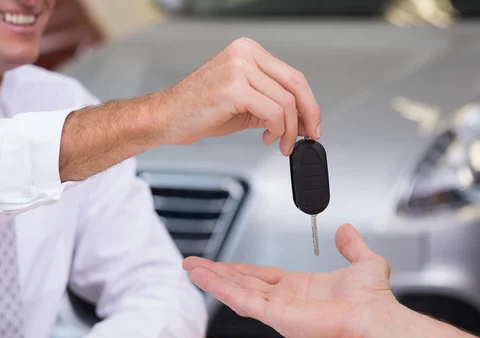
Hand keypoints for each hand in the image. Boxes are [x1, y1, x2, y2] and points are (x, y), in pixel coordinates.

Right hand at [149, 37, 321, 155]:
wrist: (167, 117)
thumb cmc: (198, 109)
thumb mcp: (244, 104)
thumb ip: (272, 105)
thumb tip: (300, 120)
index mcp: (248, 52)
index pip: (292, 75)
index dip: (308, 102)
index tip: (312, 123)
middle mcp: (245, 54)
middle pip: (295, 84)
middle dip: (308, 114)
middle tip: (310, 135)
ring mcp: (239, 68)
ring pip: (286, 101)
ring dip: (289, 129)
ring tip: (281, 143)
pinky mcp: (234, 88)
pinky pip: (272, 111)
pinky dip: (276, 130)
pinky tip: (266, 137)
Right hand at [183, 224, 396, 337]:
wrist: (376, 318)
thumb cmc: (374, 300)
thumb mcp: (363, 261)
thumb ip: (351, 245)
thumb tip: (346, 230)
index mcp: (301, 287)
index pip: (262, 276)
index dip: (240, 269)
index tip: (223, 264)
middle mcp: (286, 299)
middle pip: (243, 282)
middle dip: (217, 273)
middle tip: (194, 264)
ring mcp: (278, 309)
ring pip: (237, 290)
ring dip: (212, 279)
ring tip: (191, 268)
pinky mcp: (276, 316)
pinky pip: (243, 300)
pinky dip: (221, 288)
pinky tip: (206, 278)